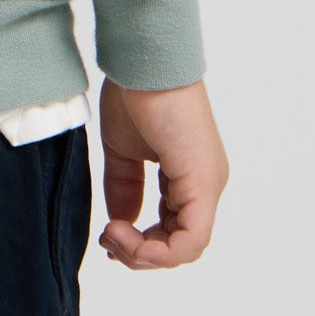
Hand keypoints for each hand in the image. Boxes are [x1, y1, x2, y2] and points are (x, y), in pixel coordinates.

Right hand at [98, 77, 227, 270]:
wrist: (145, 62)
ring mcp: (206, 185)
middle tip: (108, 238)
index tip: (108, 233)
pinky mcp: (202, 183)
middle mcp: (203, 184)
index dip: (140, 243)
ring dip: (144, 254)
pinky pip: (190, 240)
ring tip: (112, 234)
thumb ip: (124, 188)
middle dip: (139, 253)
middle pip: (179, 246)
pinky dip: (156, 250)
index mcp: (188, 176)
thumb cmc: (136, 92)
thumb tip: (120, 223)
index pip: (173, 230)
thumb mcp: (124, 151)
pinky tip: (121, 230)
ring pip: (186, 248)